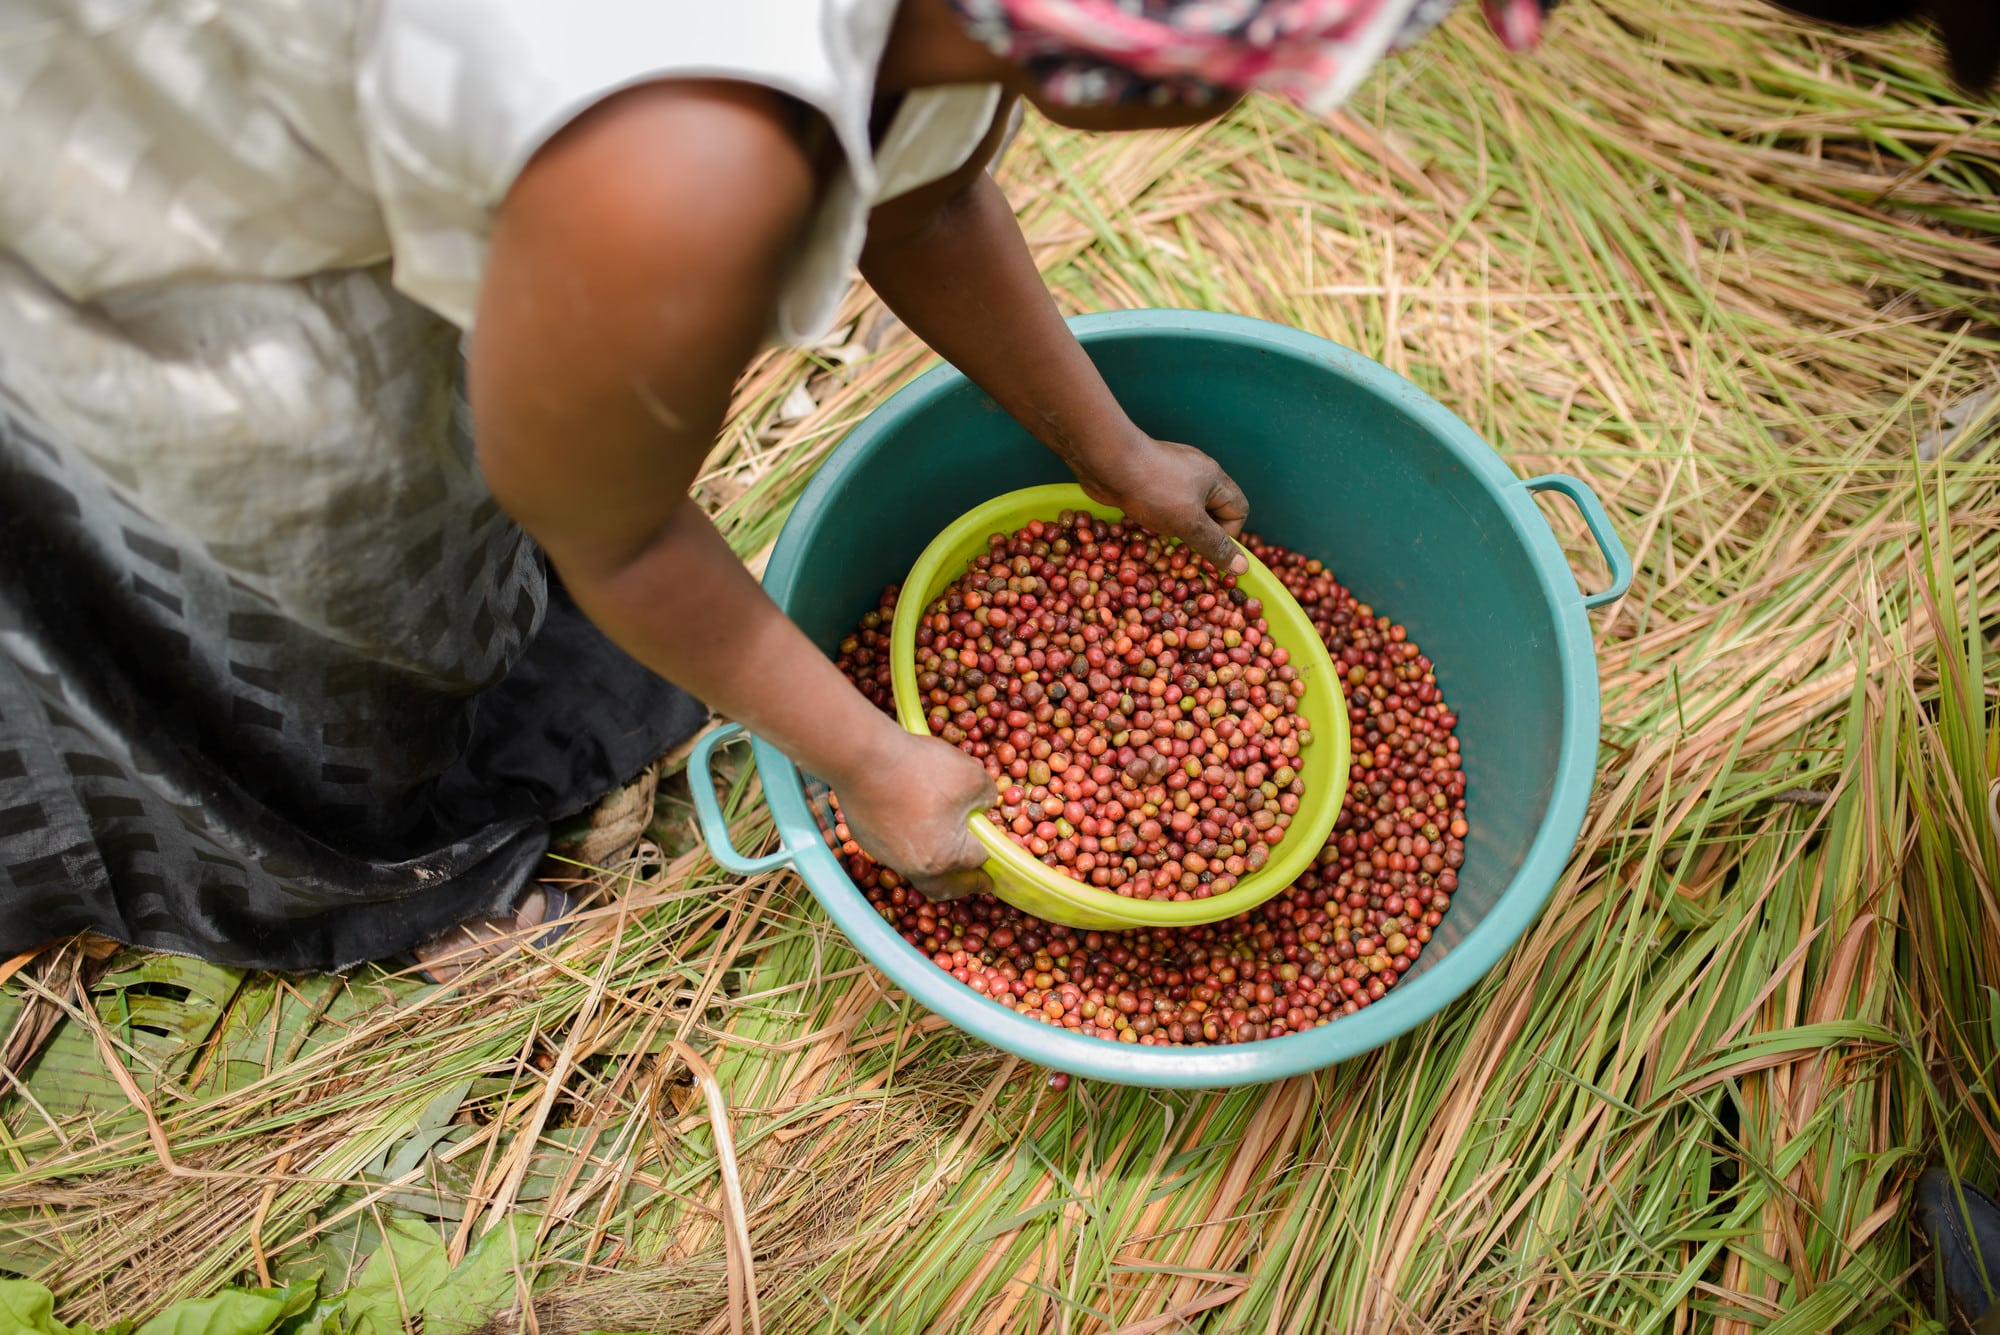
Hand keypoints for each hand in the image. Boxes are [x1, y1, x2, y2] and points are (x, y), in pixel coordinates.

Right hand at [830, 727, 995, 901]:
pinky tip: (909, 823)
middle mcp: (915, 866)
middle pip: (943, 886)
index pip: (977, 863)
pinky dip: (907, 843)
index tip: (996, 860)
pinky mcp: (867, 841)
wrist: (863, 758)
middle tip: (973, 881)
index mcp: (946, 857)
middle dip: (961, 886)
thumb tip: (984, 806)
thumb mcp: (971, 776)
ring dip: (932, 863)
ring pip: (916, 868)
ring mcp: (887, 856)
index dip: (991, 855)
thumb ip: (987, 796)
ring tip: (941, 845)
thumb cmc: (922, 770)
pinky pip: (894, 850)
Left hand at [1065, 433, 1250, 574]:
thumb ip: (1215, 545)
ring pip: (1185, 508)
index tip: (1208, 549)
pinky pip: (1162, 503)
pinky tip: (1143, 523)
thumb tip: (1242, 565)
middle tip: (1184, 549)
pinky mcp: (1148, 478)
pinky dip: (1157, 517)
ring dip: (1176, 528)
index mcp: (1214, 478)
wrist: (1108, 462)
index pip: (1238, 509)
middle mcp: (1196, 473)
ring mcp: (1171, 473)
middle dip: (1201, 533)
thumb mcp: (1189, 523)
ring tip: (1162, 538)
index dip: (1229, 534)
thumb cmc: (1153, 490)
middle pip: (1212, 510)